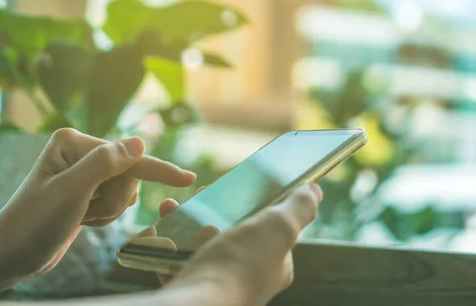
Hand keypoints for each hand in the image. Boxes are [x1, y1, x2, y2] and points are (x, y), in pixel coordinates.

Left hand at [0, 128, 195, 279]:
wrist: (13, 252)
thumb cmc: (36, 222)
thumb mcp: (70, 191)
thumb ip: (105, 163)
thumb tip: (139, 142)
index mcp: (74, 142)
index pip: (127, 157)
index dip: (159, 170)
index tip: (188, 179)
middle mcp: (82, 151)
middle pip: (129, 174)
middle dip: (113, 199)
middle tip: (86, 211)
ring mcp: (86, 171)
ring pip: (126, 190)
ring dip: (109, 210)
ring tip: (81, 216)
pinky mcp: (89, 189)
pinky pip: (117, 200)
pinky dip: (105, 214)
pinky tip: (83, 219)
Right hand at [158, 184, 322, 304]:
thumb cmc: (240, 266)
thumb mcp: (280, 228)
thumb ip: (299, 208)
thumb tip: (315, 191)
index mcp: (275, 264)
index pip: (271, 227)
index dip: (256, 203)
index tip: (237, 185)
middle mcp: (250, 277)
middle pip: (233, 232)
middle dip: (213, 208)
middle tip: (200, 194)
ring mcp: (220, 284)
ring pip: (202, 243)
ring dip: (186, 220)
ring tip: (173, 206)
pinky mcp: (193, 289)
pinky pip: (178, 260)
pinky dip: (168, 241)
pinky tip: (160, 228)